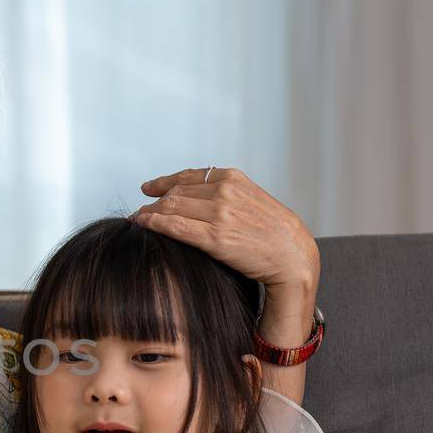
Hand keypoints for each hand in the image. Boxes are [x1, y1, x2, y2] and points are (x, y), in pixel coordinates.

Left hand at [133, 167, 319, 296]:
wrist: (293, 255)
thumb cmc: (274, 233)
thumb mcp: (251, 200)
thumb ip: (227, 194)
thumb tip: (201, 197)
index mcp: (233, 178)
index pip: (188, 176)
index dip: (164, 182)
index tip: (149, 188)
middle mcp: (224, 192)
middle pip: (176, 192)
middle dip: (155, 201)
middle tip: (142, 210)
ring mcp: (219, 214)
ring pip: (171, 207)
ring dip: (150, 213)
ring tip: (139, 219)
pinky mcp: (215, 238)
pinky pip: (175, 226)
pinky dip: (154, 223)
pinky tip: (142, 224)